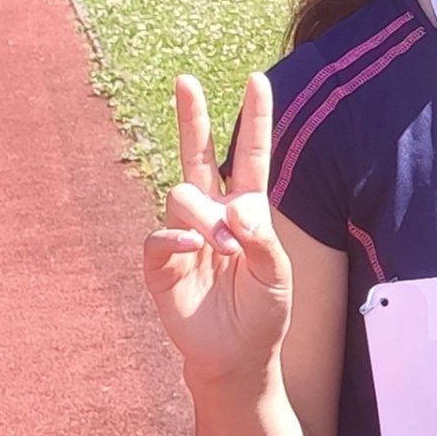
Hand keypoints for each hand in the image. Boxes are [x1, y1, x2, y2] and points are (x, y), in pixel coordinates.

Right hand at [142, 73, 292, 388]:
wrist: (236, 356)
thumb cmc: (263, 315)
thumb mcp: (277, 278)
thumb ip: (263, 240)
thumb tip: (238, 207)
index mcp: (249, 211)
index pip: (252, 156)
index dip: (254, 119)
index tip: (257, 80)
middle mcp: (214, 214)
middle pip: (199, 155)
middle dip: (192, 117)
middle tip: (186, 79)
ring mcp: (184, 234)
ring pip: (183, 195)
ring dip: (205, 218)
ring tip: (224, 249)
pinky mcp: (160, 262)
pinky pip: (158, 234)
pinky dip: (174, 237)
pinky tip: (191, 247)